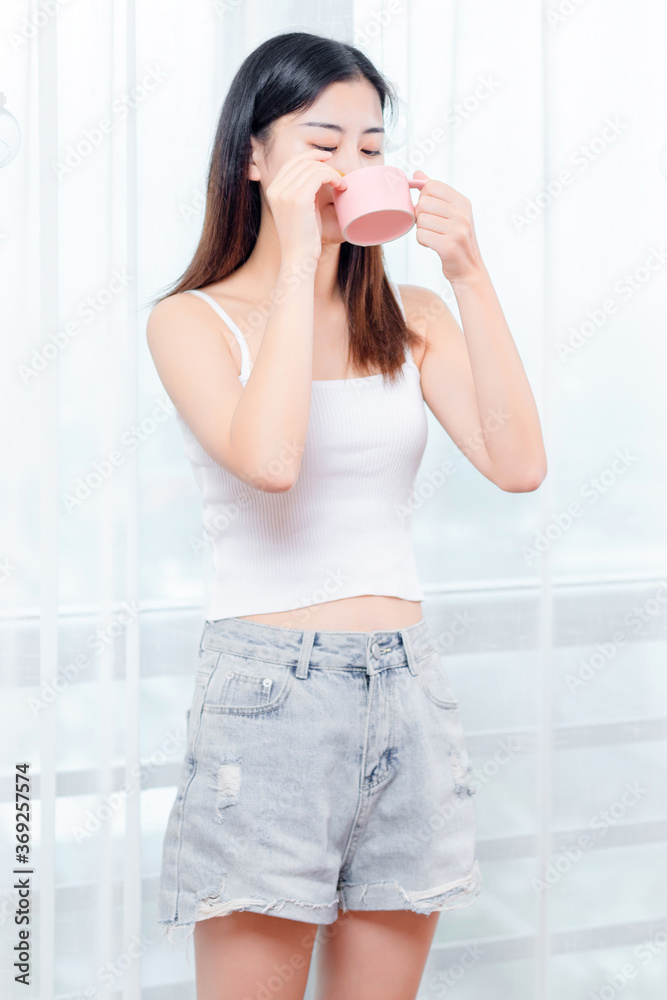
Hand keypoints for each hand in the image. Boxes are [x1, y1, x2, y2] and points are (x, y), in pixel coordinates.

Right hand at [266, 149, 346, 263]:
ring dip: (331, 172)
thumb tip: (317, 175)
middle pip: (302, 161)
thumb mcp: (298, 210)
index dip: (310, 155)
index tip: (326, 157)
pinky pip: (319, 175)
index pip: (292, 162)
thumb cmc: (302, 238)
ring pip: (313, 167)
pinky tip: (340, 186)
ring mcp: (285, 193)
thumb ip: (301, 192)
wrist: (298, 258)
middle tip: (338, 173)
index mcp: (273, 190)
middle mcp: (276, 189)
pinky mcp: (298, 199)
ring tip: (341, 185)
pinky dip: (333, 177)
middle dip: (323, 162)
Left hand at [412, 170, 483, 284]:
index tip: (430, 210)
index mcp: (463, 202)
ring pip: (420, 220)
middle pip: (423, 203)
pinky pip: (421, 235)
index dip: (424, 197)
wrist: (469, 269)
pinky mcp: (449, 246)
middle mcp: (462, 214)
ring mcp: (457, 230)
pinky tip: (432, 244)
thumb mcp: (451, 213)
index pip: (432, 186)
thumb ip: (435, 192)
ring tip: (434, 236)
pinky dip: (422, 241)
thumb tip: (417, 174)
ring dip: (422, 230)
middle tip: (431, 226)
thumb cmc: (456, 240)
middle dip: (421, 216)